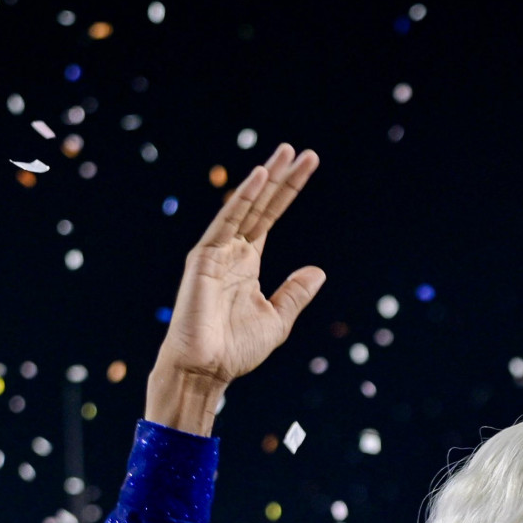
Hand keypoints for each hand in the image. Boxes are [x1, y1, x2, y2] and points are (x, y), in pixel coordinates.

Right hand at [147, 142, 324, 432]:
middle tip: (302, 152)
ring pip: (245, 207)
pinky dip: (242, 198)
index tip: (309, 165)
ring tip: (285, 152)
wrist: (206, 370)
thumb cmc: (235, 350)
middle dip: (282, 179)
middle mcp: (232, 251)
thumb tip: (318, 270)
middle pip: (261, 206)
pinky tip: (259, 177)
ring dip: (265, 180)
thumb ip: (295, 293)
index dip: (289, 192)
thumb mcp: (277, 320)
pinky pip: (226, 221)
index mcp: (247, 262)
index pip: (271, 217)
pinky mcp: (204, 258)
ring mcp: (217, 251)